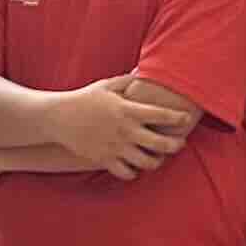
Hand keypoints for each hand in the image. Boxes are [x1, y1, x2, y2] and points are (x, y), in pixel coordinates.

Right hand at [53, 77, 192, 177]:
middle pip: (161, 145)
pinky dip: (135, 172)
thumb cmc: (85, 98)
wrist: (58, 117)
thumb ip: (129, 80)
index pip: (162, 115)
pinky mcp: (104, 160)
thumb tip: (146, 72)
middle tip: (179, 143)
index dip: (179, 118)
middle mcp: (125, 131)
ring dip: (157, 161)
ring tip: (158, 156)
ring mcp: (115, 148)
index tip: (186, 118)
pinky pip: (127, 173)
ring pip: (147, 163)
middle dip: (176, 145)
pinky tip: (135, 165)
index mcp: (128, 110)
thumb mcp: (107, 85)